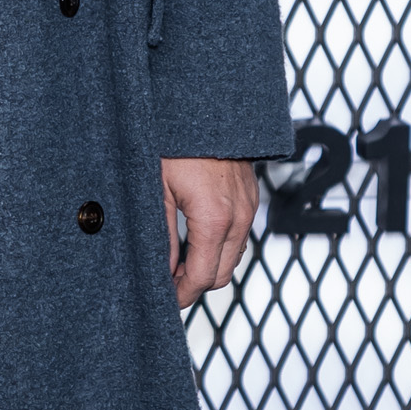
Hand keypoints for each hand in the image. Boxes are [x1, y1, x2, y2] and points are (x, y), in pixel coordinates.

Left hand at [159, 156, 257, 307]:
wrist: (207, 110)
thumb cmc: (178, 144)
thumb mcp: (158, 191)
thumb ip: (160, 236)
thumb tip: (160, 270)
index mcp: (214, 219)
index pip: (202, 277)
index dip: (182, 294)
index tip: (166, 299)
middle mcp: (239, 218)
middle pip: (220, 275)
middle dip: (194, 285)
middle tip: (167, 283)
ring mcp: (249, 208)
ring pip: (232, 258)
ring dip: (208, 267)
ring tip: (178, 262)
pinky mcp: (252, 200)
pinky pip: (239, 237)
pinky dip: (220, 248)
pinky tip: (196, 241)